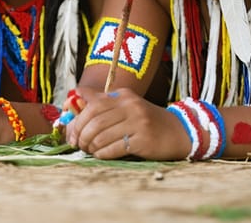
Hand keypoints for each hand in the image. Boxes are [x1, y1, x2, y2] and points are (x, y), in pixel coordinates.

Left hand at [64, 87, 190, 159]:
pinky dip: (103, 153)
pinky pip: (114, 148)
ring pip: (102, 135)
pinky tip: (100, 155)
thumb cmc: (146, 121)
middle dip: (81, 135)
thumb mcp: (126, 106)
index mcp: (123, 96)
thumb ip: (102, 103)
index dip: (77, 120)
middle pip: (95, 120)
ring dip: (91, 146)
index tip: (71, 133)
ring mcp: (138, 123)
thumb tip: (74, 98)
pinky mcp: (143, 140)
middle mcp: (131, 106)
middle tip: (77, 144)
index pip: (92, 105)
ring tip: (89, 150)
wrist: (179, 132)